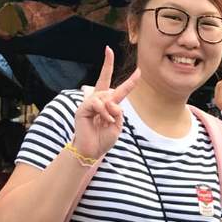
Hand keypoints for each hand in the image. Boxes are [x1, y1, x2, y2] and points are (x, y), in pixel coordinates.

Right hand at [72, 46, 140, 160]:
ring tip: (106, 121)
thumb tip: (112, 102)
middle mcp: (99, 101)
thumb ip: (118, 113)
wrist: (91, 151)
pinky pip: (96, 103)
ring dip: (109, 110)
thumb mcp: (117, 126)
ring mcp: (89, 103)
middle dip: (110, 75)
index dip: (130, 81)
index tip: (139, 70)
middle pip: (107, 83)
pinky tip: (102, 120)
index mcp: (109, 105)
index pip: (120, 89)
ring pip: (105, 96)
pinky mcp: (82, 108)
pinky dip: (103, 112)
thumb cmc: (103, 140)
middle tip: (109, 89)